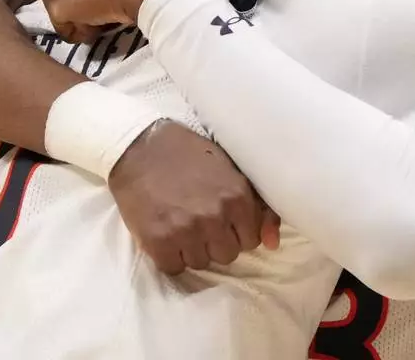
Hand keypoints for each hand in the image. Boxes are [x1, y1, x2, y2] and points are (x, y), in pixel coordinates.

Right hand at [109, 119, 280, 273]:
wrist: (140, 146)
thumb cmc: (189, 155)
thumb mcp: (232, 170)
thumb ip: (258, 206)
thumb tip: (273, 244)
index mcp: (238, 197)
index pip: (251, 240)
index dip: (236, 231)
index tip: (222, 219)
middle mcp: (215, 216)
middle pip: (227, 255)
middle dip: (215, 242)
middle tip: (199, 220)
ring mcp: (186, 230)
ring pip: (201, 263)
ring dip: (192, 249)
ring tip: (180, 224)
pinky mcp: (158, 241)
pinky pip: (173, 268)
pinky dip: (169, 256)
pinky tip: (165, 233)